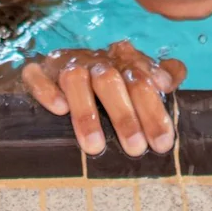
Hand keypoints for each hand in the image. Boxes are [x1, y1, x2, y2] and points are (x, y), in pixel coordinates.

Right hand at [21, 41, 186, 157]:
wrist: (60, 63)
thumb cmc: (106, 78)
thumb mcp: (133, 75)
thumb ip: (158, 75)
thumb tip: (174, 76)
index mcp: (121, 61)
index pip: (141, 80)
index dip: (154, 110)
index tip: (163, 142)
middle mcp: (94, 61)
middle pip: (111, 81)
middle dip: (124, 116)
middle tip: (135, 149)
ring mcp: (65, 64)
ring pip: (75, 80)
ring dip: (85, 112)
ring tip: (94, 146)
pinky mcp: (38, 70)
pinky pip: (37, 75)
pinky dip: (47, 91)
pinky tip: (58, 109)